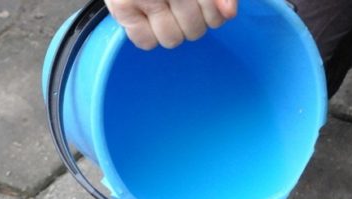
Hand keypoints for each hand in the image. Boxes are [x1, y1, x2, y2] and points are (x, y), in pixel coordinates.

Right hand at [105, 0, 237, 49]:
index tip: (199, 3)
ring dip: (171, 31)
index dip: (211, 15)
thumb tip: (229, 13)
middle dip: (191, 22)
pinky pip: (145, 41)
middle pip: (194, 31)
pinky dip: (147, 36)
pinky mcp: (122, 6)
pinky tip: (145, 18)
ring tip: (162, 11)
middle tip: (178, 5)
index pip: (214, 19)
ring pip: (172, 40)